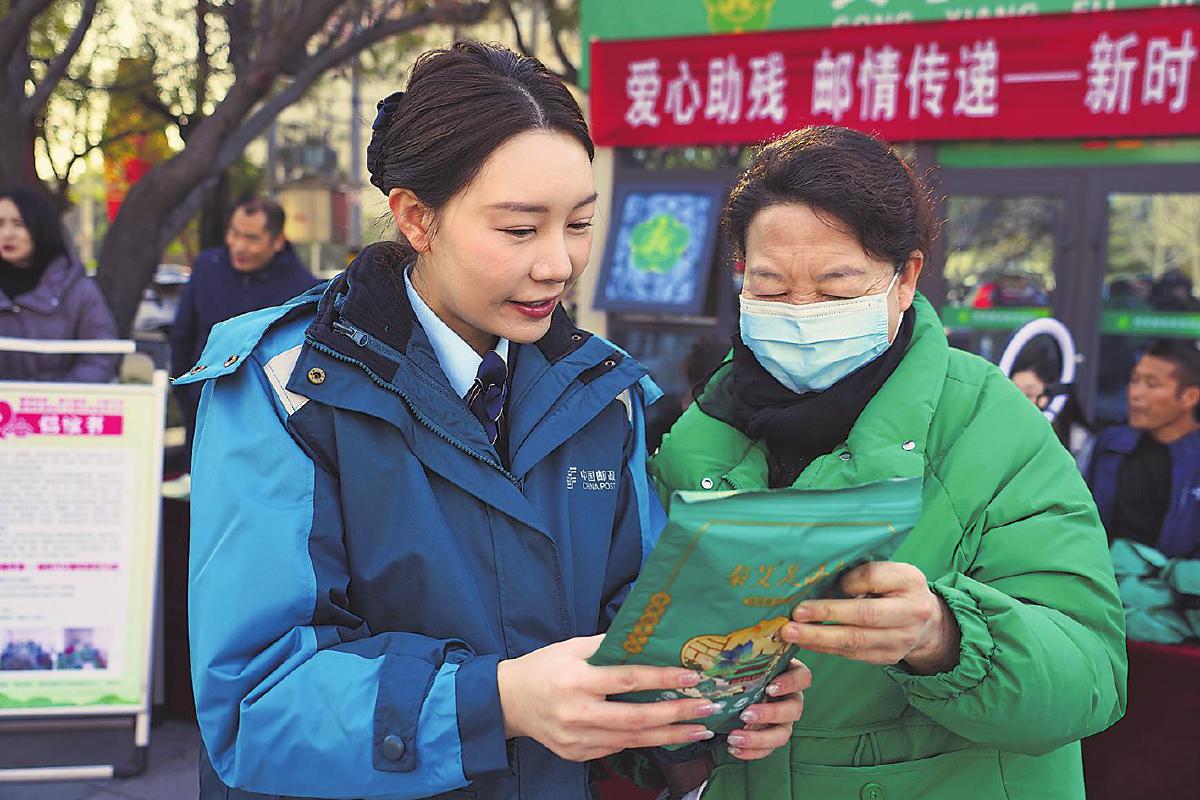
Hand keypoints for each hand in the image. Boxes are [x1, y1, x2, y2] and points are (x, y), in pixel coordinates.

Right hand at [497, 635, 718, 761]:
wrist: (507, 702)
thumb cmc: (543, 667)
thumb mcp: (571, 646)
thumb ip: (607, 644)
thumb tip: (646, 638)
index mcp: (577, 680)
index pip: (627, 680)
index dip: (662, 679)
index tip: (692, 677)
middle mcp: (578, 713)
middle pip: (636, 719)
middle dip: (677, 715)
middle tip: (708, 709)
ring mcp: (577, 739)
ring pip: (632, 740)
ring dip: (670, 736)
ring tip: (700, 730)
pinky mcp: (577, 754)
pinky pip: (616, 748)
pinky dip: (645, 743)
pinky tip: (667, 736)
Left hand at [725, 658, 810, 760]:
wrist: (734, 685)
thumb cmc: (744, 667)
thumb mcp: (746, 659)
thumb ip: (744, 657)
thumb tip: (722, 653)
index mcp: (790, 674)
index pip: (802, 677)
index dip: (790, 684)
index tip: (769, 688)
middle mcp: (792, 698)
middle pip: (794, 709)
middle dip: (771, 714)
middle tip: (745, 714)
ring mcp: (785, 719)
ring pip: (783, 734)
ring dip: (759, 738)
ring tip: (735, 738)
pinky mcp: (773, 735)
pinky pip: (769, 749)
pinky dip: (752, 751)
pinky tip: (734, 749)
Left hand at [781, 562, 960, 674]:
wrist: (925, 622)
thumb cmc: (895, 588)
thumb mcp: (887, 570)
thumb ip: (862, 573)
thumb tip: (819, 582)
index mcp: (910, 581)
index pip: (873, 578)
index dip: (847, 581)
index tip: (824, 582)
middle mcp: (911, 612)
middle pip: (865, 615)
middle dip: (826, 613)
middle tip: (796, 613)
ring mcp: (902, 639)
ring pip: (855, 641)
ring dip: (819, 638)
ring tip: (791, 633)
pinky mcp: (888, 657)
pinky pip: (852, 654)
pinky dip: (826, 648)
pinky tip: (806, 642)